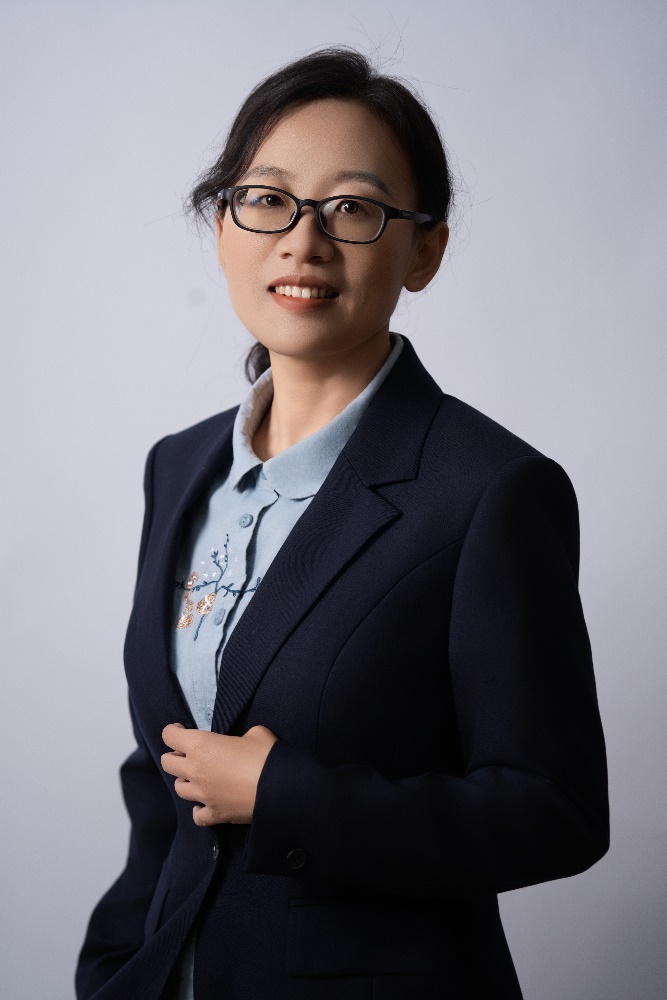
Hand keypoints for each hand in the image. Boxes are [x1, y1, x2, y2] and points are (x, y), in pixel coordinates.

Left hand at [161, 723, 278, 826]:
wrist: (278, 787)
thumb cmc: (265, 755)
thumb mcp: (256, 733)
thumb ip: (242, 736)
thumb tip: (244, 742)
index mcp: (201, 745)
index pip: (169, 736)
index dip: (173, 731)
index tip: (180, 730)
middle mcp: (195, 770)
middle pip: (167, 763)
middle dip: (175, 756)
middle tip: (189, 754)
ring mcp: (202, 794)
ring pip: (179, 788)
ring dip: (186, 780)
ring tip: (199, 777)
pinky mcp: (214, 813)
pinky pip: (197, 815)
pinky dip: (199, 809)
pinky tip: (206, 804)